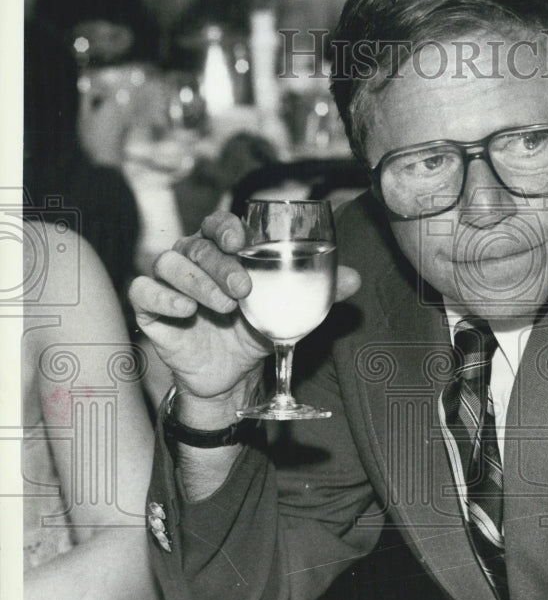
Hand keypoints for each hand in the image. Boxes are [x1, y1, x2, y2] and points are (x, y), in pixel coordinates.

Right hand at [129, 210, 360, 408]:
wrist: (231, 376)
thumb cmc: (258, 330)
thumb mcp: (290, 311)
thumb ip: (319, 293)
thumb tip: (355, 280)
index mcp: (223, 251)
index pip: (216, 223)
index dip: (224, 227)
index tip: (239, 241)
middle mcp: (192, 260)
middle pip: (195, 245)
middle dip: (219, 265)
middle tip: (243, 290)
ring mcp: (169, 283)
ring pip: (168, 263)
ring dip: (196, 281)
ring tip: (225, 306)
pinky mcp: (150, 311)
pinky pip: (142, 292)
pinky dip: (162, 296)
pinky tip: (185, 309)